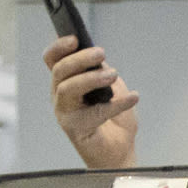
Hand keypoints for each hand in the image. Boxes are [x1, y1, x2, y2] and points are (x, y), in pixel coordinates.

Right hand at [43, 37, 140, 170]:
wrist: (119, 151)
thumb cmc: (114, 119)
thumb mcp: (111, 88)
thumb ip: (103, 72)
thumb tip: (100, 60)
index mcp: (67, 82)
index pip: (53, 60)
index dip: (58, 47)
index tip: (74, 37)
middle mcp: (61, 96)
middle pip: (60, 71)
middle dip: (80, 59)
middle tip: (101, 53)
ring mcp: (65, 112)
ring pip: (67, 88)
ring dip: (91, 78)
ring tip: (113, 75)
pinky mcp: (76, 129)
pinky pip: (93, 113)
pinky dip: (117, 104)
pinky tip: (134, 97)